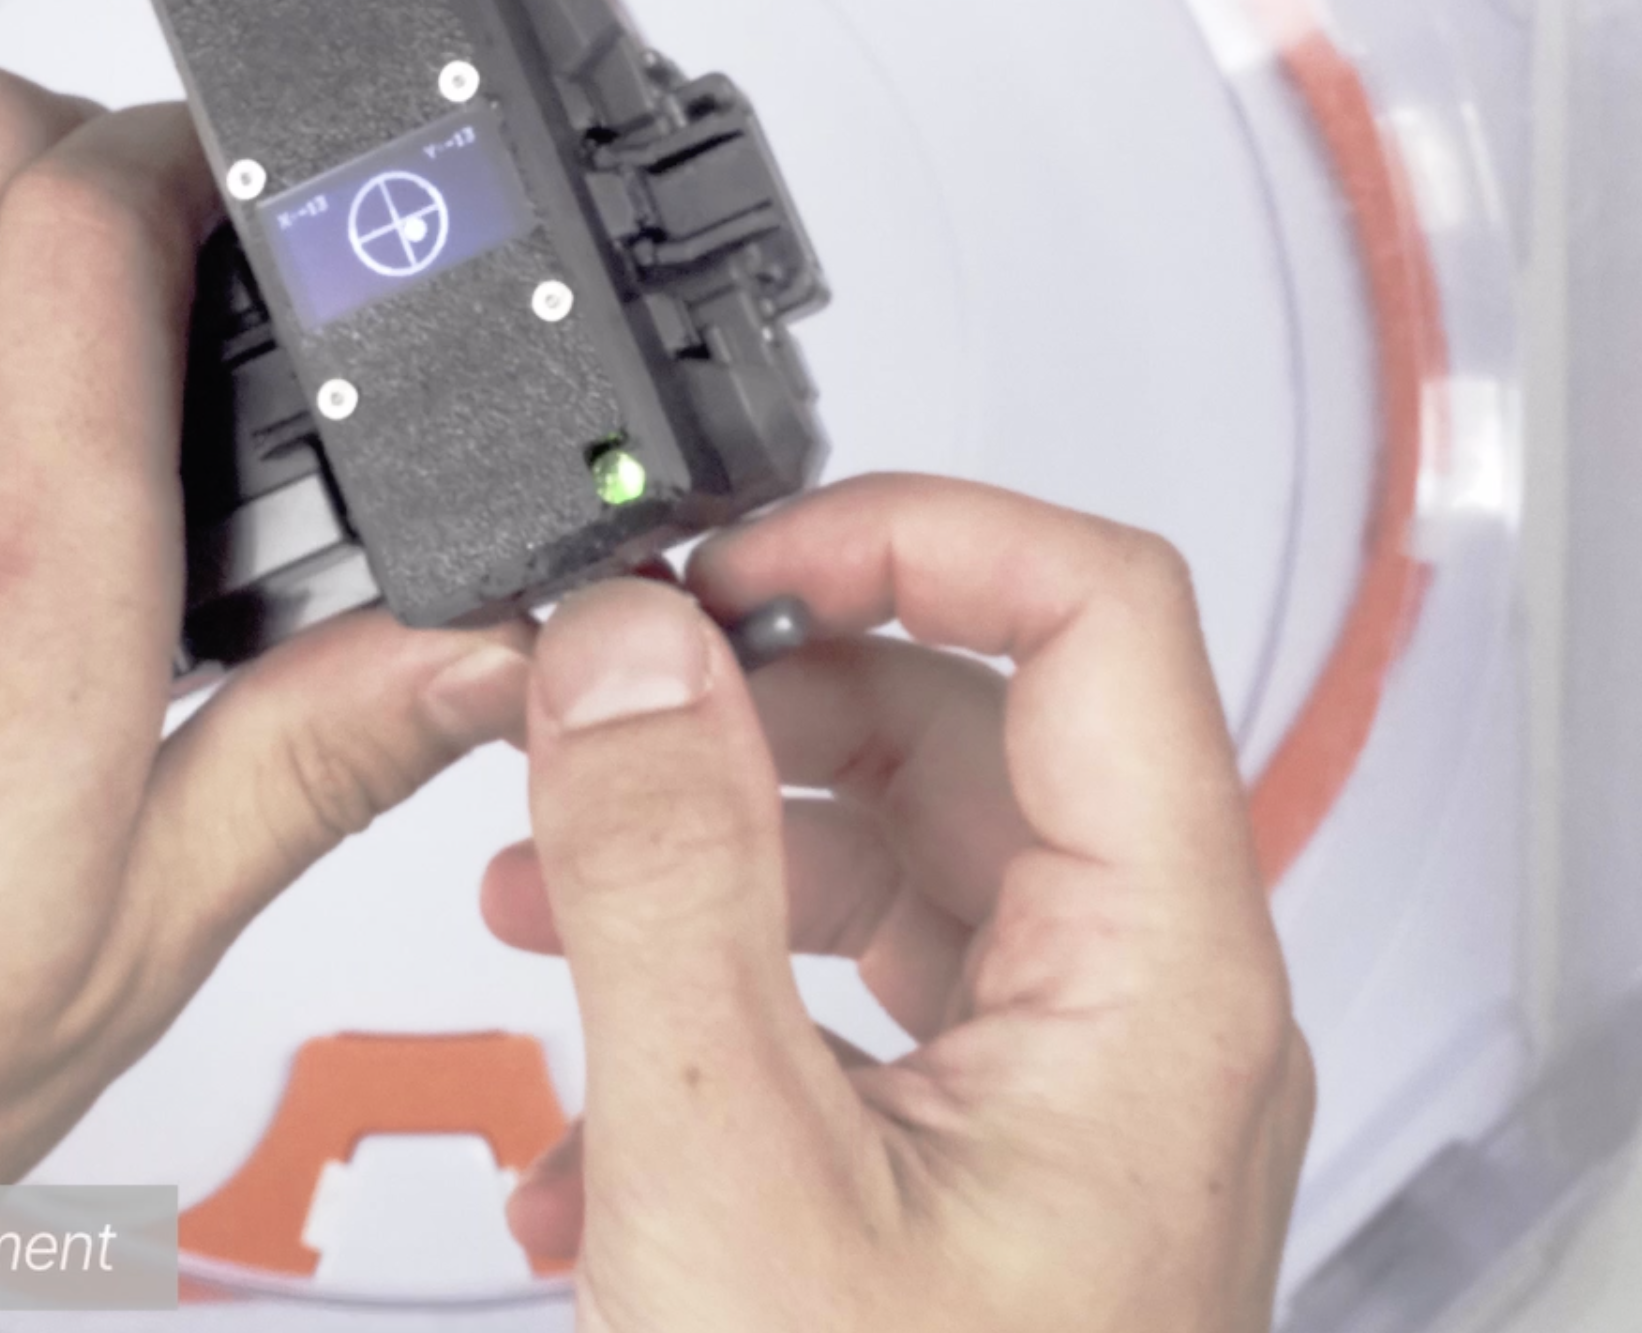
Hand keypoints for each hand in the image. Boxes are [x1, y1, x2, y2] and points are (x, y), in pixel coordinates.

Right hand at [481, 475, 1312, 1331]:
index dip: (909, 532)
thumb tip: (619, 652)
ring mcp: (1063, 1094)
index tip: (731, 553)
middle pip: (965, 725)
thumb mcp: (733, 1163)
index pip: (1092, 616)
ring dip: (708, 849)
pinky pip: (855, 995)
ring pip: (893, 860)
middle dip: (753, 709)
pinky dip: (716, 989)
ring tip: (545, 897)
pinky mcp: (979, 1164)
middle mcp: (1138, 1018)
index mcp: (1151, 982)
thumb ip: (664, 875)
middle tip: (590, 718)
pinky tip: (590, 1094)